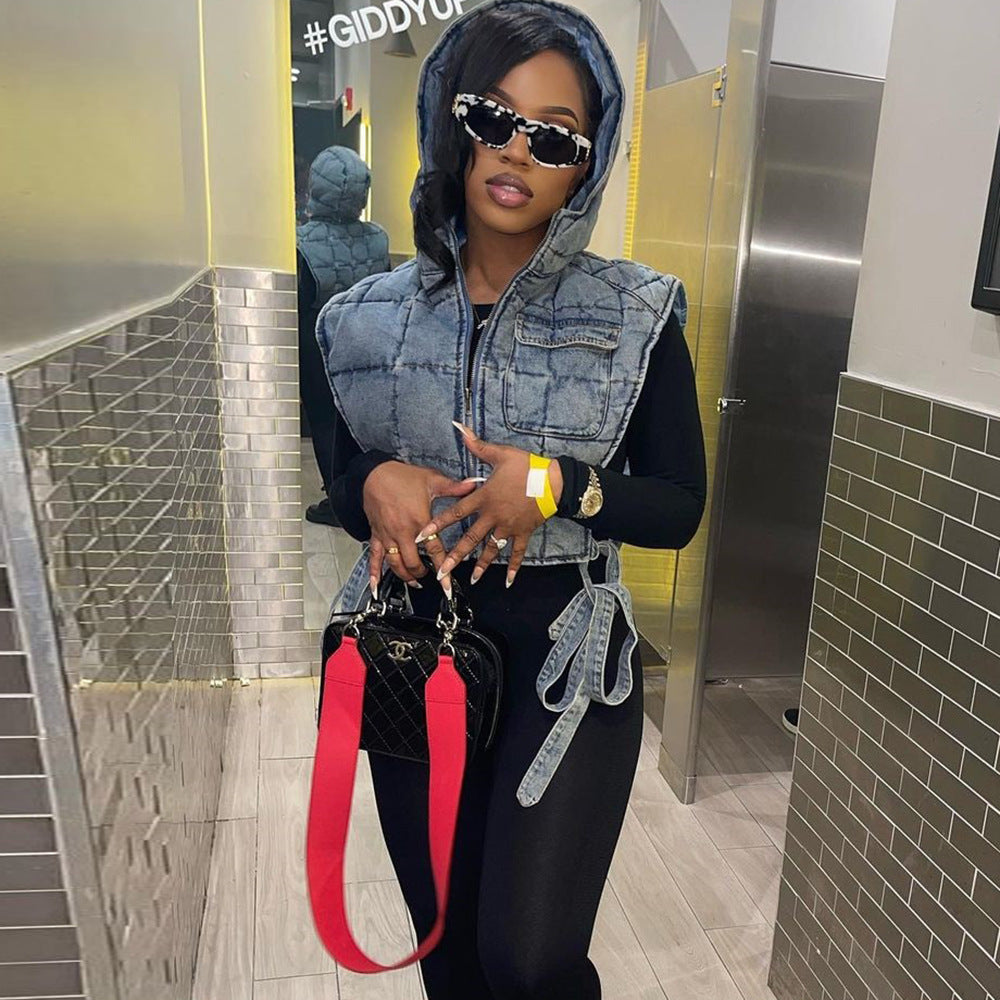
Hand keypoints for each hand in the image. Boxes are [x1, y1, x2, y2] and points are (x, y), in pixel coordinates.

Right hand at [363, 460, 482, 598]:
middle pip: (413, 562)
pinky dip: (374, 572)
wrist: (374, 473)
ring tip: (413, 581)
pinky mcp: (376, 534)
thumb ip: (454, 487)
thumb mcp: (432, 480)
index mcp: (420, 520)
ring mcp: (388, 535)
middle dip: (423, 573)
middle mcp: (403, 531)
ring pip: (395, 563)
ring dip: (405, 576)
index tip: (447, 584)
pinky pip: (374, 556)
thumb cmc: (402, 476)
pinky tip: (375, 586)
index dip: (443, 568)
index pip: (434, 550)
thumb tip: (474, 485)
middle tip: (431, 578)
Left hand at [414, 423, 562, 588]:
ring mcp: (508, 527)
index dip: (436, 524)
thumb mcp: (501, 454)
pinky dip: (513, 567)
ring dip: (481, 565)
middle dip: (454, 556)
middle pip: (469, 539)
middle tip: (441, 571)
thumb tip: (459, 428)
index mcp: (484, 498)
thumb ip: (477, 445)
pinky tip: (508, 581)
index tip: (421, 536)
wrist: (554, 481)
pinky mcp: (523, 532)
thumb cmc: (527, 466)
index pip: (455, 513)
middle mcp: (493, 516)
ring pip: (490, 549)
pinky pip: (516, 553)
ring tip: (471, 580)